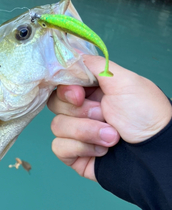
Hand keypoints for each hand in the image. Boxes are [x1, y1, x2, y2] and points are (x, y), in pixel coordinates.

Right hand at [47, 55, 171, 180]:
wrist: (154, 154)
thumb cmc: (146, 115)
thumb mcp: (124, 80)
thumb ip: (94, 65)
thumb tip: (69, 55)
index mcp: (93, 90)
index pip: (62, 84)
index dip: (66, 89)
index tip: (79, 95)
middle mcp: (84, 110)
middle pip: (56, 104)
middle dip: (81, 112)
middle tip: (105, 115)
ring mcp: (78, 133)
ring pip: (57, 126)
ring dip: (87, 132)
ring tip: (113, 137)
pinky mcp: (75, 154)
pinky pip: (59, 147)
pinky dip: (81, 148)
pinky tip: (102, 151)